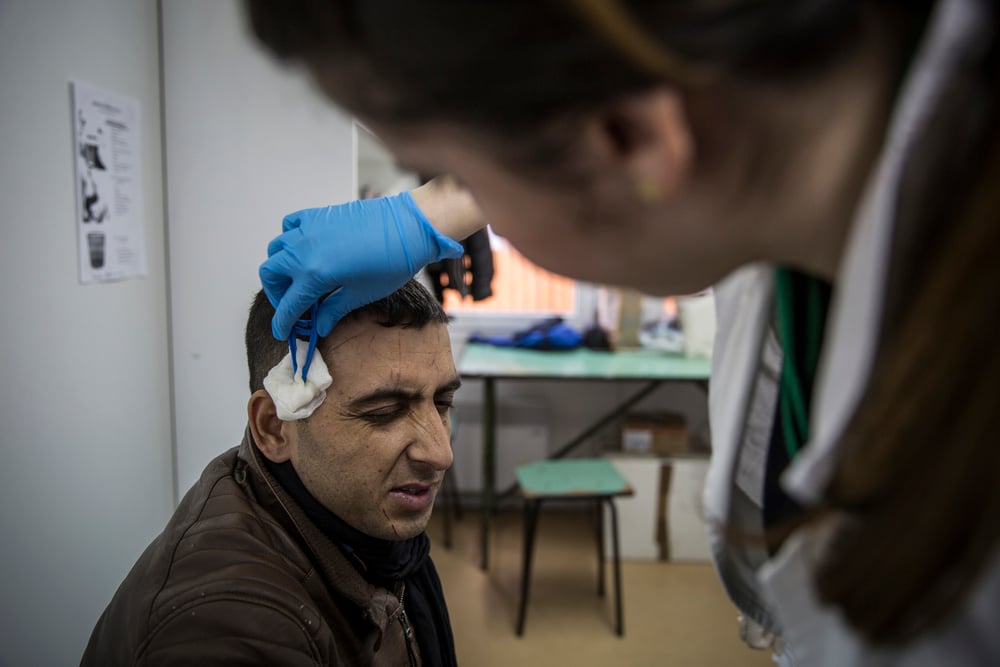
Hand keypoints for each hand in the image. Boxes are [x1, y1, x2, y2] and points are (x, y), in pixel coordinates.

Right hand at [260, 191, 462, 338]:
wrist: (408, 227)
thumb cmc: (391, 262)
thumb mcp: (361, 293)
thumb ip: (333, 310)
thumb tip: (319, 326)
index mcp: (314, 274)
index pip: (288, 304)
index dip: (283, 322)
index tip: (282, 331)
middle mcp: (304, 251)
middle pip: (270, 274)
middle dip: (276, 294)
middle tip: (292, 305)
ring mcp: (308, 230)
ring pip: (276, 249)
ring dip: (280, 267)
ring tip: (297, 279)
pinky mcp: (317, 215)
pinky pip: (290, 226)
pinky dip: (289, 239)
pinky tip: (303, 250)